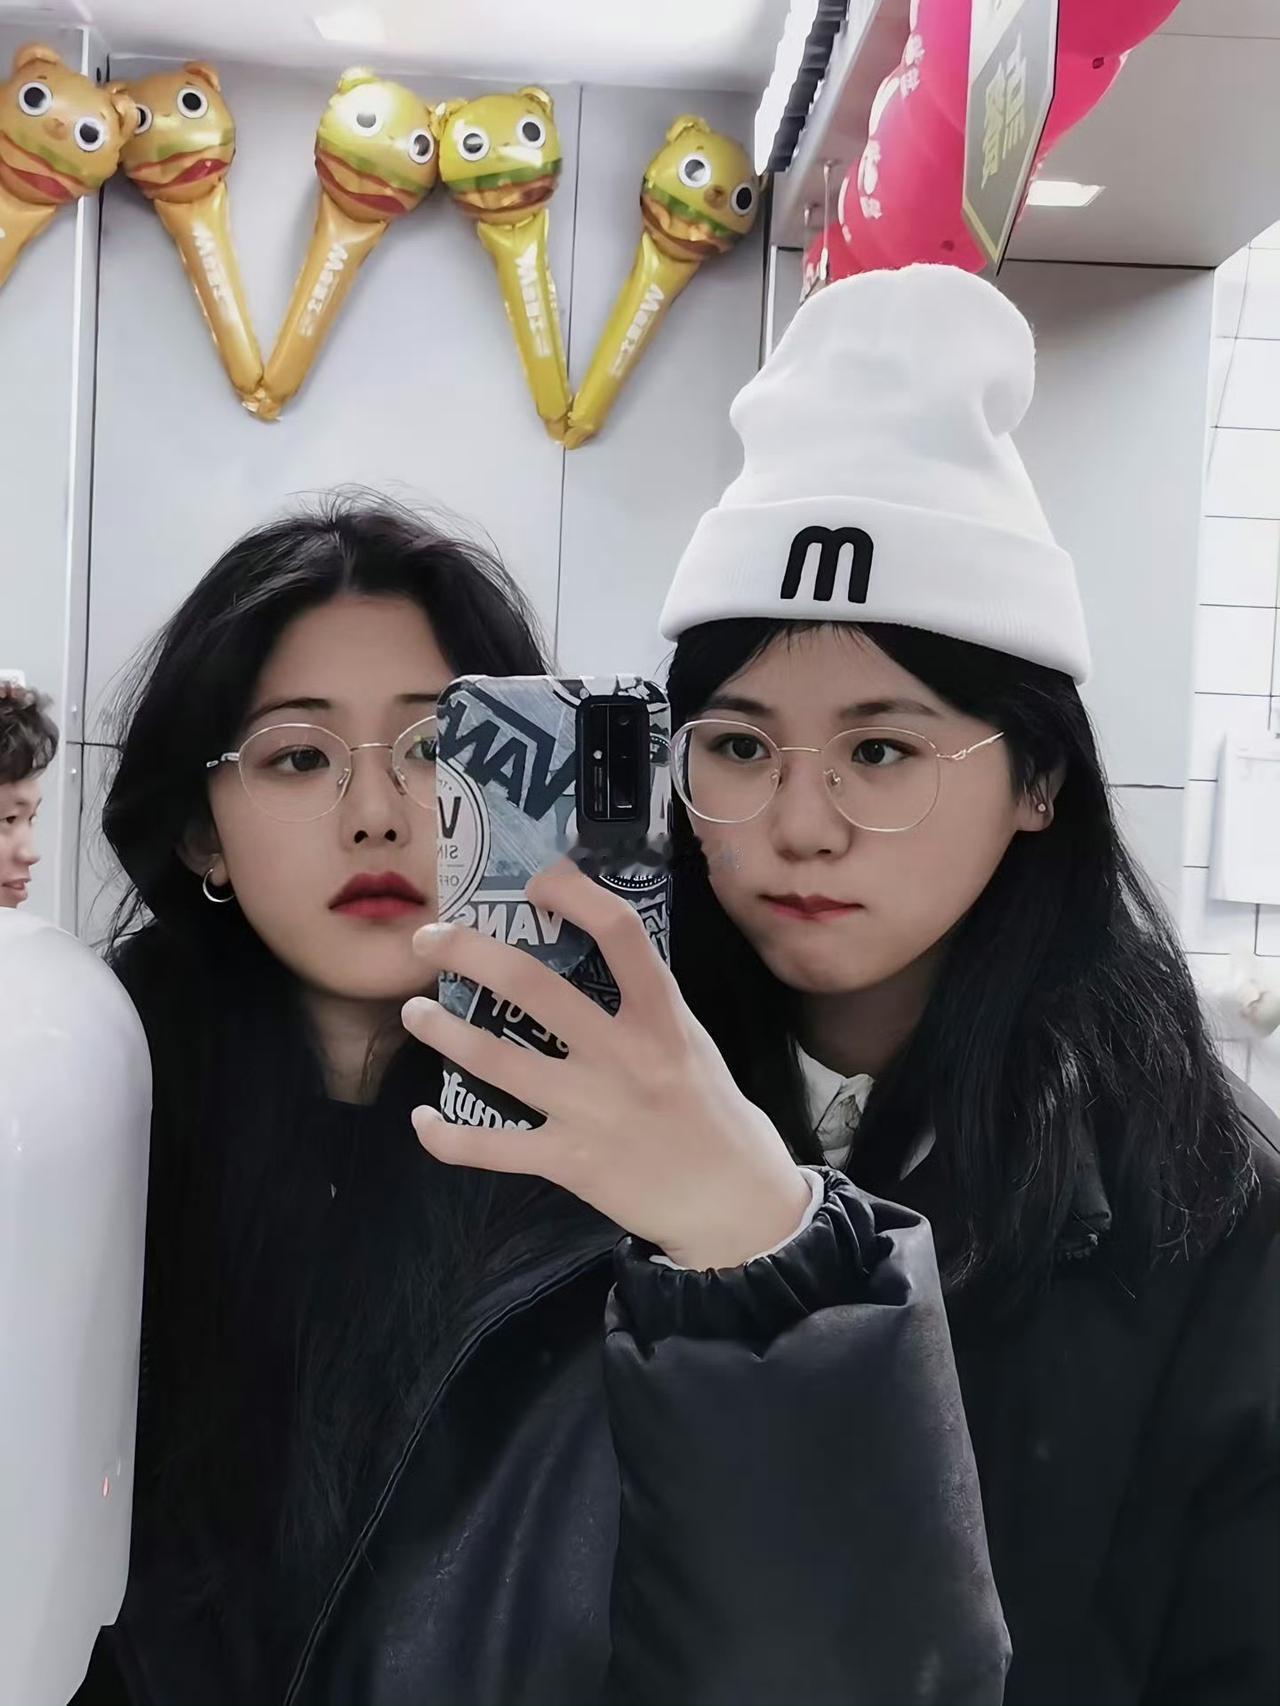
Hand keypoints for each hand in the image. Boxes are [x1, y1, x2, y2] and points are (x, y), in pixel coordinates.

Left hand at [403, 861, 811, 1269]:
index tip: (538, 882)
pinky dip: (446, 1136)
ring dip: (442, 1030)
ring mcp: (590, 1109)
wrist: (732, 1200)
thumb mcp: (690, 1040)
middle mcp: (622, 1055)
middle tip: (429, 938)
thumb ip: (644, 1003)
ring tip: (413, 1012)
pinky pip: (491, 1147)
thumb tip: (589, 956)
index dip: (574, 893)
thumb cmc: (711, 1110)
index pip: (620, 932)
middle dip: (467, 952)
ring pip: (495, 1059)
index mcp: (661, 1017)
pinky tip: (423, 1119)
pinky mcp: (569, 1161)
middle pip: (531, 985)